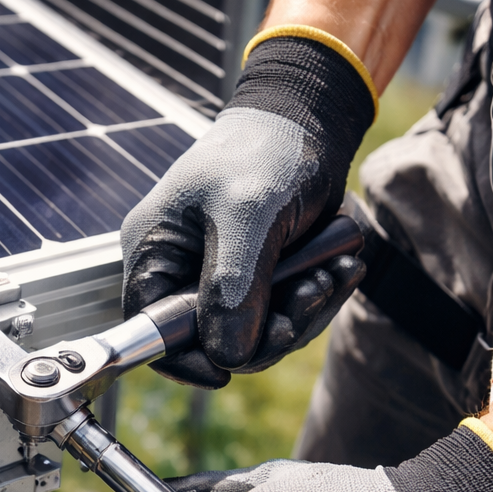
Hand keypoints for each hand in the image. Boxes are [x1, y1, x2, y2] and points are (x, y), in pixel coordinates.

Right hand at [120, 36, 374, 387]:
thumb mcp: (249, 212)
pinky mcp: (258, 282)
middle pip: (211, 341)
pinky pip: (281, 316)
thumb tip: (227, 355)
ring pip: (254, 335)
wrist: (313, 120)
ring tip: (334, 271)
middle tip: (310, 297)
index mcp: (155, 251)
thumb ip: (234, 285)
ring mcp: (221, 279)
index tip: (223, 371)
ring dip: (301, 313)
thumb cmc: (268, 150)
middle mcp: (182, 271)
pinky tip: (342, 269)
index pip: (150, 328)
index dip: (182, 359)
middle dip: (265, 332)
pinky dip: (315, 300)